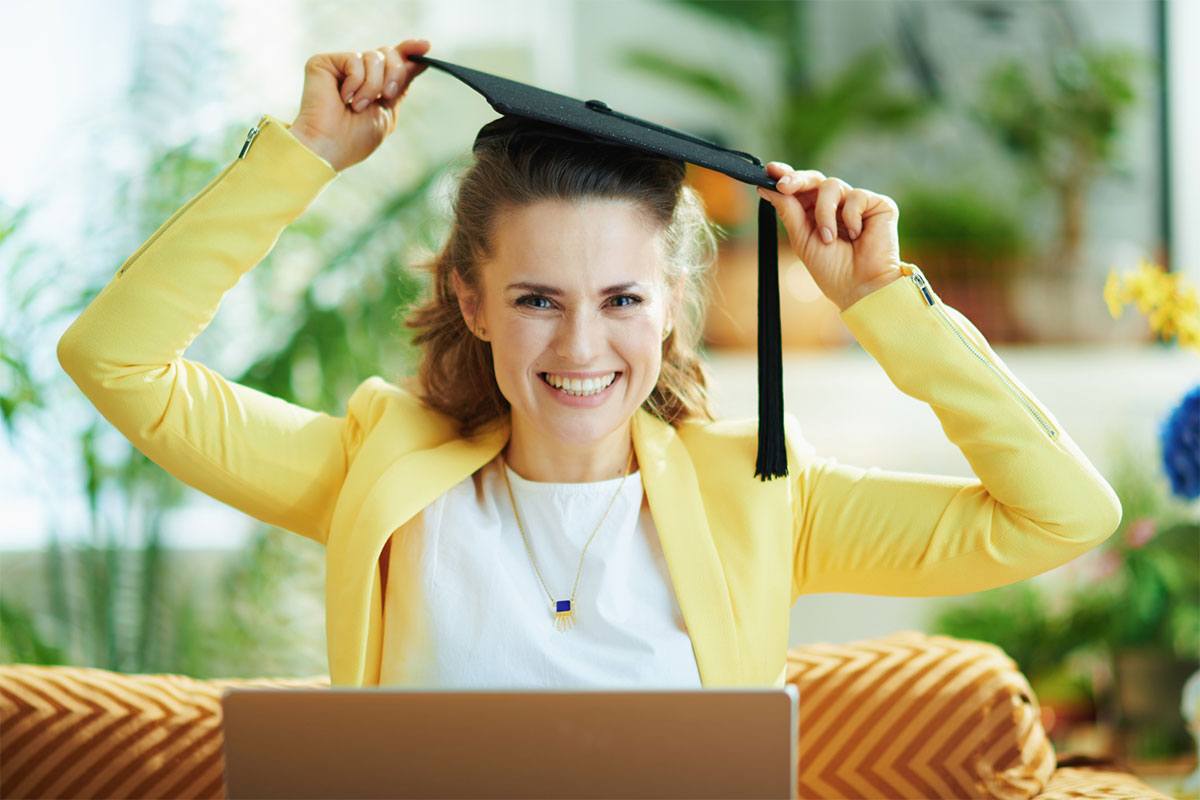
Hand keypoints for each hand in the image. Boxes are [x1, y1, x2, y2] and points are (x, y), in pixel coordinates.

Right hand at [289, 39, 431, 172]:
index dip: (409, 51)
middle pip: (388, 53)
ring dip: (372, 86)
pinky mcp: (324, 63)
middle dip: (394, 74)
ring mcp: (340, 67)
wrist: (330, 146)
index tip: (426, 45)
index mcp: (373, 84)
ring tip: (357, 106)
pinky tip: (343, 99)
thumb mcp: (388, 110)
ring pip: (374, 57)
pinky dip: (355, 82)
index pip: (394, 60)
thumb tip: (421, 61)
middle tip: (386, 96)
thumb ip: (402, 83)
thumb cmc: (356, 138)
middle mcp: (357, 73)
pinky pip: (355, 60)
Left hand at [757, 162, 904, 311]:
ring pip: (832, 186)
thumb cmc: (833, 270)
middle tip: (784, 185)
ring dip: (824, 212)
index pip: (800, 190)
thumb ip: (788, 212)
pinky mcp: (878, 204)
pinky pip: (856, 196)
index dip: (786, 177)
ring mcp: (856, 204)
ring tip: (828, 237)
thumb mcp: (802, 239)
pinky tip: (856, 235)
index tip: (769, 170)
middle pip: (814, 179)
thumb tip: (766, 187)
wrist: (861, 287)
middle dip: (797, 180)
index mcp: (815, 214)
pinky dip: (851, 216)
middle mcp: (836, 206)